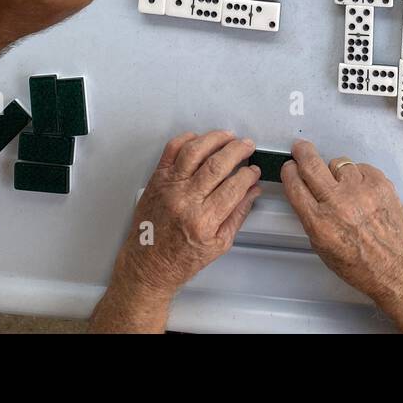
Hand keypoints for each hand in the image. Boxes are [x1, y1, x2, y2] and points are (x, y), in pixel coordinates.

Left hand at [113, 131, 261, 297]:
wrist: (148, 266)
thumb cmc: (180, 260)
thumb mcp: (219, 245)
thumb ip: (238, 214)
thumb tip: (253, 191)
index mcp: (204, 221)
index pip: (234, 187)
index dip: (248, 174)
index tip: (254, 171)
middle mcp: (185, 201)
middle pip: (217, 164)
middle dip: (238, 150)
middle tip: (247, 146)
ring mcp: (169, 188)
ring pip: (194, 151)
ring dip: (215, 138)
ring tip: (228, 136)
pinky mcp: (157, 180)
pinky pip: (171, 150)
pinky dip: (186, 139)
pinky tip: (199, 139)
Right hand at [281, 142, 402, 331]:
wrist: (395, 268)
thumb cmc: (359, 264)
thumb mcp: (321, 247)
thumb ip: (311, 217)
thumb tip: (304, 192)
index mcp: (319, 222)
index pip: (295, 185)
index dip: (289, 172)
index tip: (290, 167)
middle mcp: (338, 203)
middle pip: (311, 164)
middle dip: (302, 152)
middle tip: (300, 148)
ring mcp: (361, 191)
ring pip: (338, 163)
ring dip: (336, 171)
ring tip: (345, 188)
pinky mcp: (380, 184)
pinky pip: (361, 167)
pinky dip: (358, 176)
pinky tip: (362, 191)